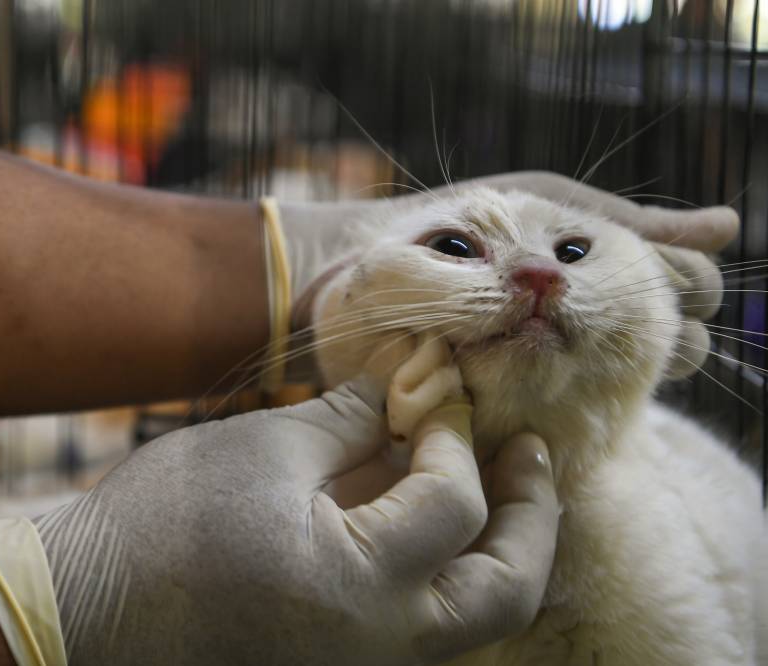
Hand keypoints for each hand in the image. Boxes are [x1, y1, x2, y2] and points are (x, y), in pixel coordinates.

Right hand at [0, 377, 558, 665]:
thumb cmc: (162, 525)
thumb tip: (405, 388)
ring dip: (496, 547)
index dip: (452, 433)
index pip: (452, 502)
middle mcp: (382, 651)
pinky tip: (426, 516)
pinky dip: (443, 570)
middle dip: (530, 515)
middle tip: (528, 452)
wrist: (87, 610)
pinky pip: (424, 625)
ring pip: (474, 619)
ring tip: (496, 481)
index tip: (438, 386)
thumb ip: (348, 419)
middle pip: (505, 592)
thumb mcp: (263, 451)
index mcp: (361, 591)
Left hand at [281, 171, 737, 377]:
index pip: (685, 287)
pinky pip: (566, 422)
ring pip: (626, 382)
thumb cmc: (446, 227)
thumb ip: (625, 220)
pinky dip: (578, 410)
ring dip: (628, 371)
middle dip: (669, 332)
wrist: (350, 271)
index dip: (688, 284)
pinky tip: (572, 399)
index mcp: (600, 278)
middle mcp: (585, 332)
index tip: (670, 281)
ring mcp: (551, 374)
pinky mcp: (512, 412)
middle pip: (670, 342)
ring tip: (600, 355)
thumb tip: (733, 225)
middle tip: (636, 324)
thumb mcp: (539, 204)